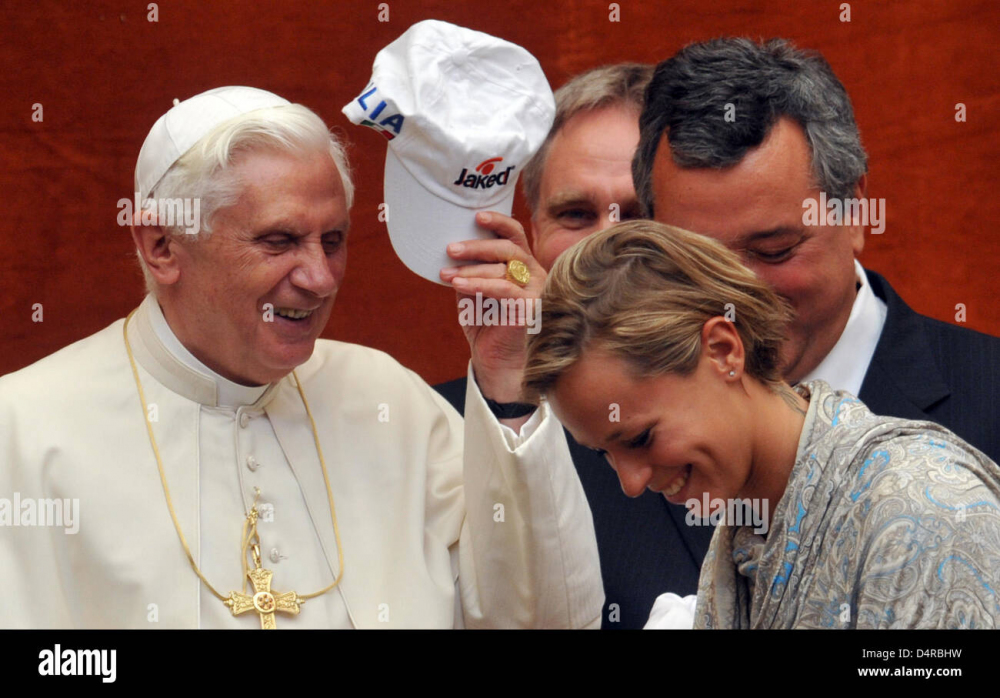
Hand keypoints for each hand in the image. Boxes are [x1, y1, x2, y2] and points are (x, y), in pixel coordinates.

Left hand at [440, 211, 545, 404]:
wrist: (497, 363)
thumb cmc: (487, 327)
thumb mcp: (474, 293)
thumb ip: (470, 271)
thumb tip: (451, 250)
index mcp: (524, 266)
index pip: (516, 236)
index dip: (498, 222)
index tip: (475, 215)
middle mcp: (536, 274)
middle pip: (510, 247)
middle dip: (477, 246)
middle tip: (450, 248)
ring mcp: (537, 290)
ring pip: (505, 267)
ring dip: (472, 268)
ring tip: (447, 273)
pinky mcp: (532, 308)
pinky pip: (504, 289)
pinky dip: (479, 284)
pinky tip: (458, 285)